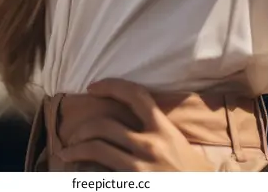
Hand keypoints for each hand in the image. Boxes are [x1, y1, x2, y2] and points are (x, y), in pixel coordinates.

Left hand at [56, 78, 211, 171]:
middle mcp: (150, 145)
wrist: (201, 191)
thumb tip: (124, 117)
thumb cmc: (189, 170)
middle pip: (105, 125)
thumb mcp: (175, 141)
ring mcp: (140, 168)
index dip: (110, 86)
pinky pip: (101, 175)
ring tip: (66, 153)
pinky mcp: (132, 186)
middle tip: (72, 134)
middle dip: (82, 128)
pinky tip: (78, 173)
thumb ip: (153, 127)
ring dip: (75, 149)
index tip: (92, 87)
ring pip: (96, 149)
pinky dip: (86, 172)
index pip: (134, 95)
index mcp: (163, 128)